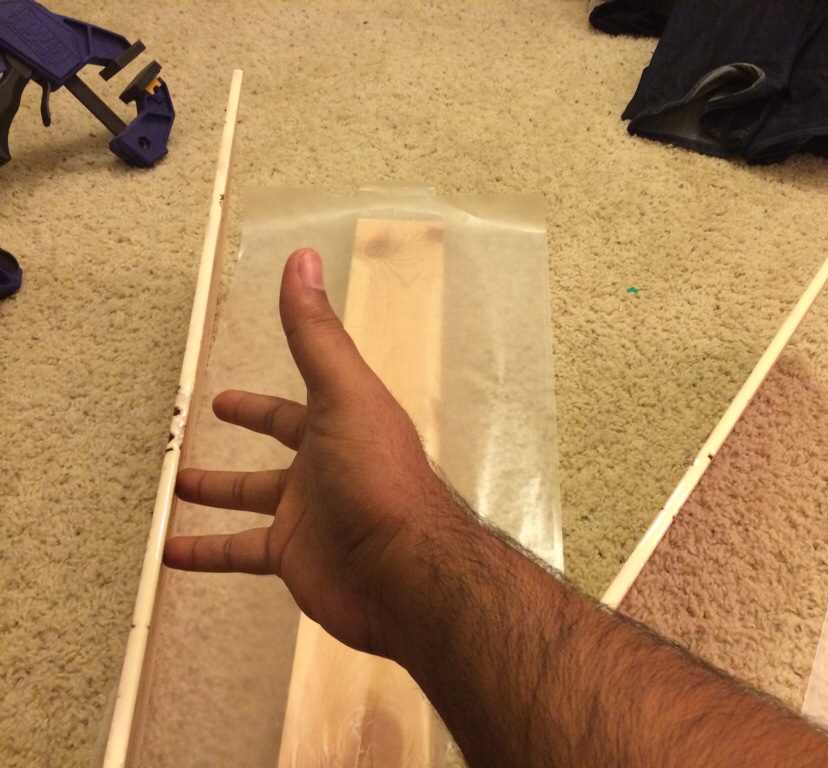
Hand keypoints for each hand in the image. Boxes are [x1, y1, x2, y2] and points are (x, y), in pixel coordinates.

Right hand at [164, 248, 455, 657]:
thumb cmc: (377, 477)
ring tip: (170, 490)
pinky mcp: (294, 558)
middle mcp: (324, 466)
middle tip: (199, 425)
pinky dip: (207, 552)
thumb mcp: (343, 394)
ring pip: (250, 500)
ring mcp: (309, 515)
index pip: (292, 403)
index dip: (259, 398)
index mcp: (339, 424)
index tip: (226, 395)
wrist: (403, 572)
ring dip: (215, 494)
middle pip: (275, 448)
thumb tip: (302, 258)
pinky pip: (240, 552)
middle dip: (245, 432)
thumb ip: (316, 334)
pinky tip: (172, 553)